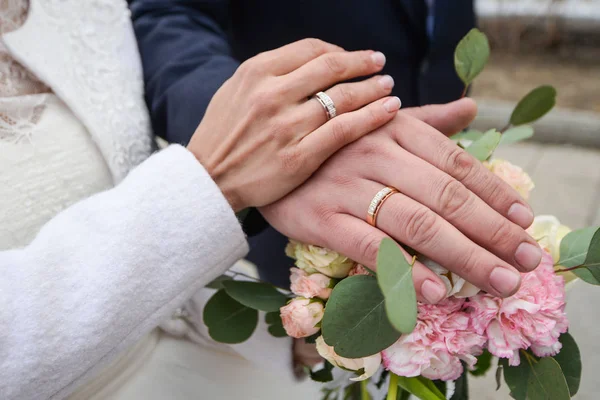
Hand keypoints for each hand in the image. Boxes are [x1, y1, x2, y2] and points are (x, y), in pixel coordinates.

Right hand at [187, 39, 400, 210]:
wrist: (207, 181)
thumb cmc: (221, 136)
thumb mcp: (234, 91)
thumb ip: (269, 75)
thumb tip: (311, 63)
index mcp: (255, 73)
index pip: (311, 50)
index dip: (340, 50)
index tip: (354, 57)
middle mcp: (271, 94)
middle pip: (331, 68)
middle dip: (362, 63)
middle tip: (379, 63)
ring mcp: (285, 127)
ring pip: (343, 97)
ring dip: (373, 88)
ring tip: (389, 86)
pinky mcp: (298, 157)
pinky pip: (344, 130)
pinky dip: (372, 116)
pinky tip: (390, 109)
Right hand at [261, 99, 541, 302]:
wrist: (266, 155)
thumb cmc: (332, 146)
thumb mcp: (377, 124)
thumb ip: (426, 122)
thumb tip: (472, 110)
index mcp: (394, 129)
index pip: (456, 162)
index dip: (494, 192)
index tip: (524, 220)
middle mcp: (374, 154)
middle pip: (445, 197)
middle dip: (491, 232)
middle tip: (525, 262)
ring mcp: (346, 188)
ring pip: (415, 224)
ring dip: (462, 255)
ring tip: (497, 280)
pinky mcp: (320, 219)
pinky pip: (368, 246)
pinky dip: (403, 270)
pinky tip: (435, 291)